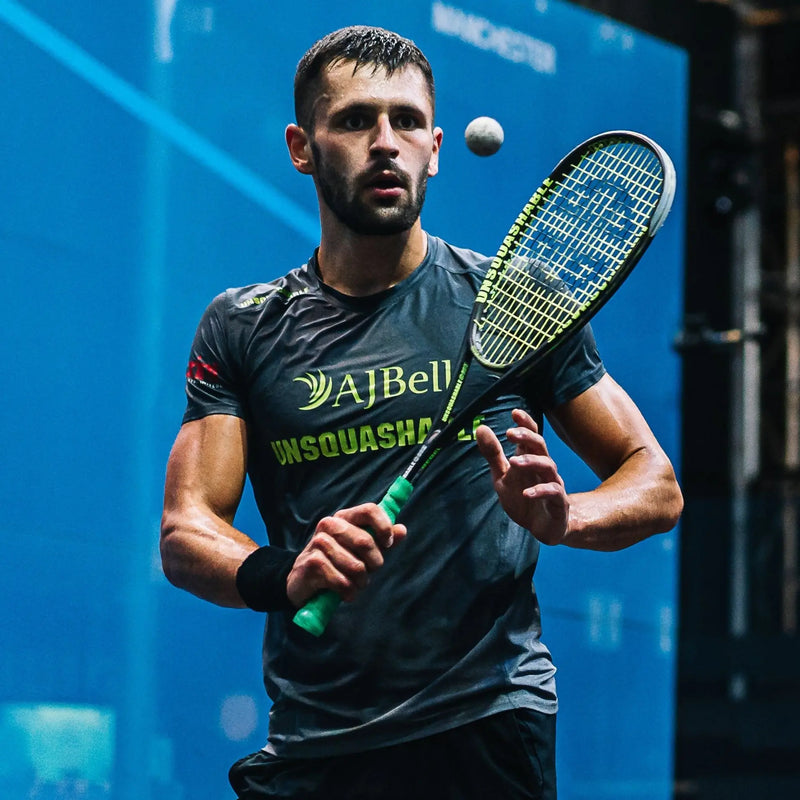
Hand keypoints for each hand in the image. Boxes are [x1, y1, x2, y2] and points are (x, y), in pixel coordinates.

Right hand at [286, 504, 406, 606]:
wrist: (302, 582)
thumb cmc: (337, 563)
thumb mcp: (360, 551)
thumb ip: (381, 540)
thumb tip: (402, 530)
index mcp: (344, 517)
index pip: (370, 510)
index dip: (384, 527)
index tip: (388, 544)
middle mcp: (329, 525)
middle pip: (365, 541)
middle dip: (374, 563)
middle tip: (369, 572)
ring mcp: (318, 543)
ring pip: (356, 566)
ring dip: (360, 582)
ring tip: (354, 584)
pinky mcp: (312, 564)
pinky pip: (343, 582)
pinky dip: (349, 593)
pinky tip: (345, 593)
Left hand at [476, 408, 568, 545]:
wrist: (542, 527)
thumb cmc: (523, 496)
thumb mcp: (502, 476)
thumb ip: (493, 454)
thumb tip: (481, 428)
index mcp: (530, 459)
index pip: (531, 436)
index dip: (526, 423)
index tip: (515, 412)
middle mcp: (544, 468)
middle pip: (540, 446)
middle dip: (527, 437)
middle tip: (510, 433)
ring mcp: (553, 484)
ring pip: (548, 466)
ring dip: (531, 462)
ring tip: (514, 462)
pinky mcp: (559, 503)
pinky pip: (554, 493)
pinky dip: (541, 491)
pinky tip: (527, 493)